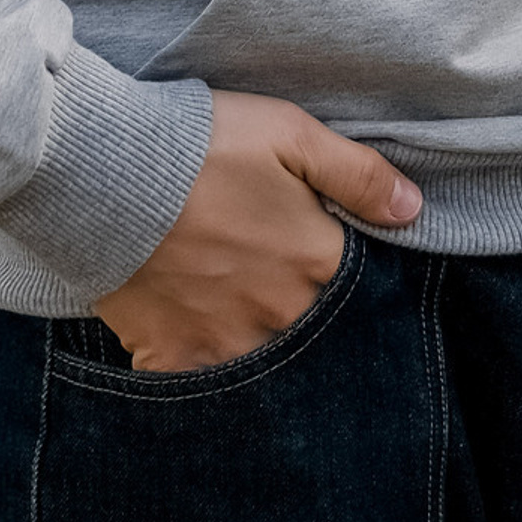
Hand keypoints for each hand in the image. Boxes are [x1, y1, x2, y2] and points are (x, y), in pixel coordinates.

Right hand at [93, 90, 420, 373]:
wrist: (107, 172)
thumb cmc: (203, 145)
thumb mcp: (290, 133)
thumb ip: (359, 175)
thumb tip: (413, 211)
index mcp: (314, 263)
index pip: (359, 286)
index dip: (348, 273)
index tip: (332, 259)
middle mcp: (279, 316)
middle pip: (312, 330)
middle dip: (305, 313)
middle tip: (276, 281)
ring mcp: (225, 344)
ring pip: (262, 363)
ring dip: (260, 345)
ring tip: (240, 312)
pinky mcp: (172, 357)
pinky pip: (199, 388)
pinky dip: (202, 374)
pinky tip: (198, 347)